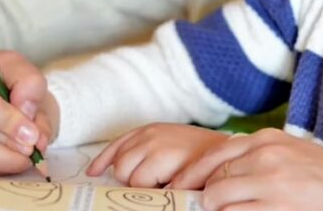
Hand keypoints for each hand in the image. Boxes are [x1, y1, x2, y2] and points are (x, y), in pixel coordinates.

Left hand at [88, 124, 230, 187]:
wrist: (230, 155)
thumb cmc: (198, 155)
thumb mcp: (168, 145)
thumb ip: (144, 152)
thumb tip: (112, 169)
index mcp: (148, 131)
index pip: (115, 146)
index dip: (102, 161)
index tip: (93, 172)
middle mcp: (150, 136)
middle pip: (120, 166)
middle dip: (131, 179)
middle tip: (154, 183)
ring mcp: (158, 148)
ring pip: (131, 177)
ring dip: (143, 187)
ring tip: (165, 184)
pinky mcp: (167, 161)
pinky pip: (145, 185)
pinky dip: (154, 191)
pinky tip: (169, 187)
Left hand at [171, 128, 322, 210]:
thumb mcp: (289, 154)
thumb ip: (254, 157)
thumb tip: (216, 175)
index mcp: (266, 139)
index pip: (211, 154)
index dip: (189, 175)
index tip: (177, 190)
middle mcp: (265, 155)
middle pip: (210, 179)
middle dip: (202, 198)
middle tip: (198, 208)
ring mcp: (273, 182)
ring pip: (218, 200)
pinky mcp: (280, 208)